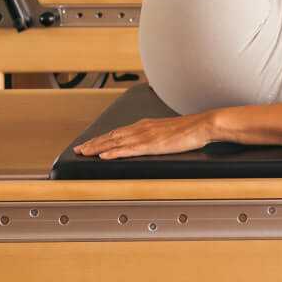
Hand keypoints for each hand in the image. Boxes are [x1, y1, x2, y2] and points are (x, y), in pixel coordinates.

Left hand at [72, 111, 215, 159]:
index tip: (89, 143)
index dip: (102, 138)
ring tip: (84, 152)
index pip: (118, 132)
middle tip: (78, 149)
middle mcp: (142, 128)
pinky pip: (128, 149)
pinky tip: (104, 156)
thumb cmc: (191, 129)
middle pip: (112, 136)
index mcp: (146, 125)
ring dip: (98, 147)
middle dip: (94, 143)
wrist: (203, 124)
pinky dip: (114, 152)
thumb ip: (156, 135)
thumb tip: (149, 142)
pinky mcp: (152, 144)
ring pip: (116, 142)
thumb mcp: (169, 131)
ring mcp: (146, 136)